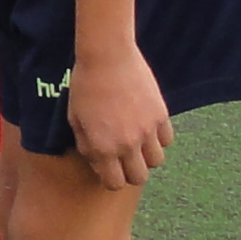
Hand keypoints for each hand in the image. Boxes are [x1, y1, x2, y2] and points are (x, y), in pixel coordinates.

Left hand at [64, 40, 172, 186]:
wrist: (107, 56)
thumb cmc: (84, 85)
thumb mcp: (74, 118)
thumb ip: (86, 145)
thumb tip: (98, 162)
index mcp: (103, 148)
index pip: (114, 183)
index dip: (110, 177)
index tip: (108, 165)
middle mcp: (127, 144)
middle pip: (139, 177)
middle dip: (130, 170)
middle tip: (124, 156)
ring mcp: (147, 131)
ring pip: (156, 161)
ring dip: (146, 155)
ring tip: (137, 140)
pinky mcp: (161, 116)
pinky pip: (166, 140)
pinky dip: (158, 138)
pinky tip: (146, 126)